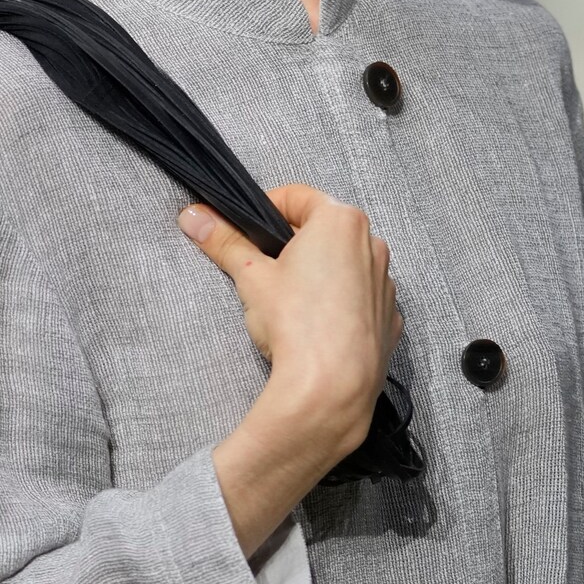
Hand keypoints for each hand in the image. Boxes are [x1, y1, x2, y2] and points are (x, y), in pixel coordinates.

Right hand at [180, 183, 400, 556]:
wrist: (332, 387)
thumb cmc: (295, 322)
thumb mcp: (250, 277)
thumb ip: (224, 241)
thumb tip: (193, 216)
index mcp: (340, 221)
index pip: (296, 197)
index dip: (264, 210)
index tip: (246, 232)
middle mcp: (372, 244)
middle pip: (323, 231)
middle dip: (292, 245)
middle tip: (263, 272)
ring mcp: (386, 282)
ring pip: (345, 265)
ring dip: (319, 274)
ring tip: (290, 305)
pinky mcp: (390, 318)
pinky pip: (361, 299)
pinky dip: (340, 304)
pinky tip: (316, 327)